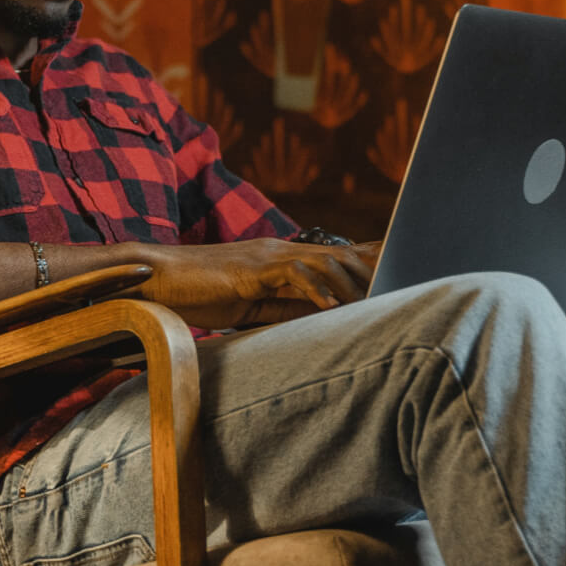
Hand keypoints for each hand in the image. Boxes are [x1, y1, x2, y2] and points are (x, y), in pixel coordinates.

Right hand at [138, 238, 380, 328]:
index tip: (402, 263)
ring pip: (323, 262)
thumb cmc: (200, 293)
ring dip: (352, 282)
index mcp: (282, 259)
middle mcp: (280, 250)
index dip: (369, 258)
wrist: (156, 279)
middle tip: (408, 279)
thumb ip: (287, 307)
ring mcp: (267, 256)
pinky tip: (333, 306)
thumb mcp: (253, 305)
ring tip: (379, 299)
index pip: (334, 256)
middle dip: (375, 267)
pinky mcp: (251, 268)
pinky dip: (316, 290)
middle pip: (339, 254)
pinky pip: (293, 274)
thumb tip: (323, 315)